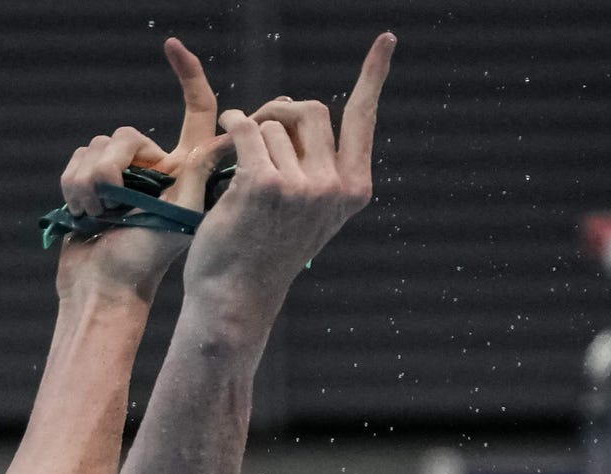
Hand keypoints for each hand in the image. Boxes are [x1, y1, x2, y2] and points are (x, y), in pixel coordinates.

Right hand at [54, 38, 228, 303]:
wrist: (101, 288)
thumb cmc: (144, 259)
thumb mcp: (182, 214)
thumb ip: (200, 170)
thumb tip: (231, 133)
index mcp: (183, 167)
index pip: (194, 109)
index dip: (188, 74)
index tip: (172, 45)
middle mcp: (153, 165)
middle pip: (127, 133)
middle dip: (110, 168)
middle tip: (112, 205)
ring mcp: (120, 174)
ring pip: (96, 146)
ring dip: (88, 183)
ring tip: (98, 216)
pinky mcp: (89, 183)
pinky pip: (75, 161)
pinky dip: (72, 188)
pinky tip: (81, 215)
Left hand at [184, 32, 393, 313]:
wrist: (235, 298)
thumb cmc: (264, 253)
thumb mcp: (306, 212)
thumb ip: (316, 165)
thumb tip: (295, 105)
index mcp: (353, 190)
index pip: (363, 118)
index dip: (373, 75)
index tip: (386, 39)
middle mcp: (333, 187)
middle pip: (311, 109)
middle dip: (280, 109)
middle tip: (256, 126)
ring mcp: (300, 187)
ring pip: (273, 124)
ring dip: (250, 133)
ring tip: (235, 164)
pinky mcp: (262, 185)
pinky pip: (247, 129)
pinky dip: (233, 124)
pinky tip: (224, 132)